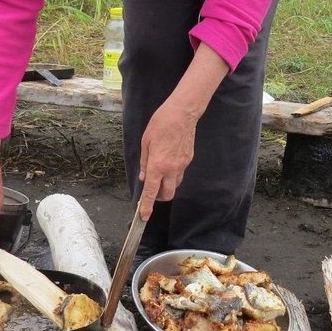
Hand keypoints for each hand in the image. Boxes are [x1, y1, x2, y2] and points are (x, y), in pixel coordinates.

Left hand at [135, 43, 228, 218]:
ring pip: (175, 185)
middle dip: (159, 197)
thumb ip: (144, 162)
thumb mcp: (145, 142)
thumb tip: (143, 176)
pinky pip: (180, 173)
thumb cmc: (161, 124)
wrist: (182, 113)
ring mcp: (182, 165)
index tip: (144, 216)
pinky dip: (173, 173)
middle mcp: (171, 169)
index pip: (151, 192)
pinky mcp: (188, 160)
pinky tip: (169, 161)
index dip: (147, 206)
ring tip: (160, 174)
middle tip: (152, 191)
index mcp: (157, 165)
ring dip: (166, 186)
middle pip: (167, 194)